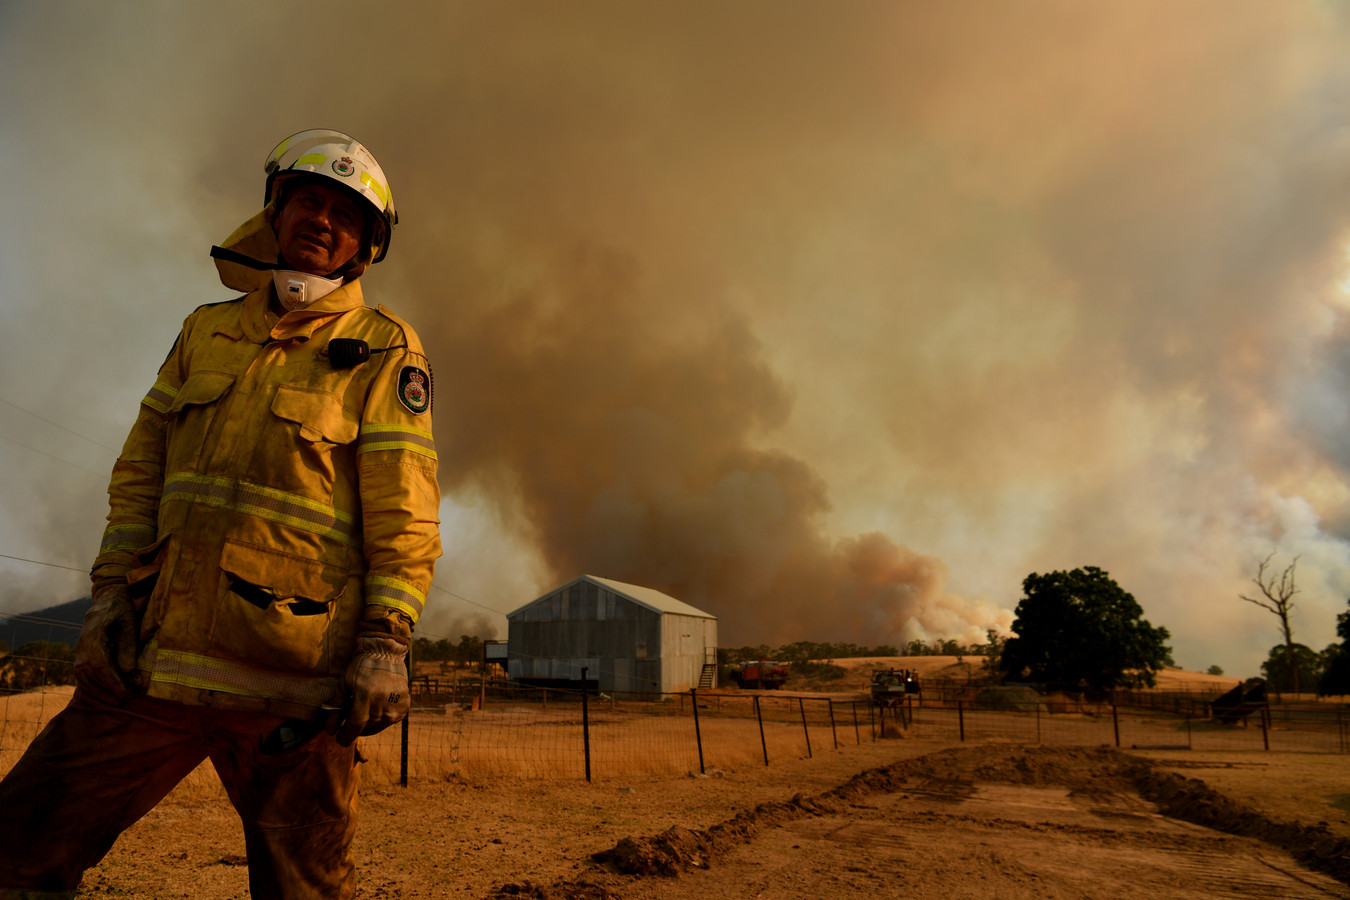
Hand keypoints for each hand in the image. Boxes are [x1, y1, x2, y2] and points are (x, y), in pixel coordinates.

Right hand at [74, 582, 138, 703]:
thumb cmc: (122, 611)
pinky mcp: (81, 657)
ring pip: (85, 679)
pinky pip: (83, 677)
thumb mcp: (131, 623)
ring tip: (119, 700)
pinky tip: (107, 695)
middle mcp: (82, 647)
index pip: (102, 666)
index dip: (113, 683)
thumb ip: (129, 646)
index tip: (126, 694)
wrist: (107, 602)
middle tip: (126, 700)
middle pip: (92, 676)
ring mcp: (79, 652)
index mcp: (94, 637)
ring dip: (101, 693)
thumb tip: (127, 671)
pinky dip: (93, 688)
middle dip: (108, 692)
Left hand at [331, 634, 409, 745]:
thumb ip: (335, 708)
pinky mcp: (404, 708)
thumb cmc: (361, 668)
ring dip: (367, 724)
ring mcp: (395, 707)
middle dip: (355, 728)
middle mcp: (382, 704)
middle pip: (365, 729)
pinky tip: (377, 706)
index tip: (339, 739)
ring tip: (364, 710)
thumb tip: (330, 731)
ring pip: (377, 727)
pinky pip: (389, 722)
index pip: (354, 727)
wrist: (387, 655)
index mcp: (365, 696)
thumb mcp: (343, 684)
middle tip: (351, 717)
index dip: (345, 737)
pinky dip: (380, 718)